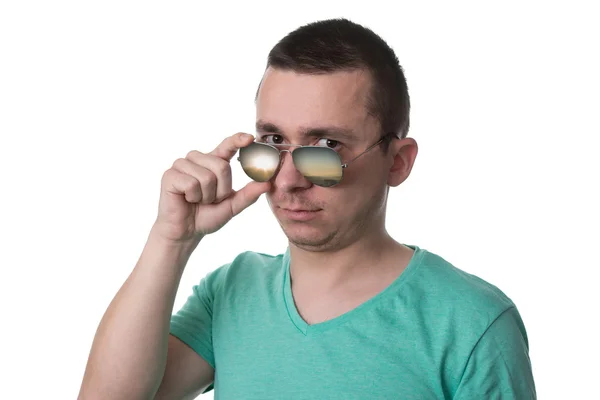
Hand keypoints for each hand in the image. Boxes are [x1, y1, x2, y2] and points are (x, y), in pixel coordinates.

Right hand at [154, 132, 269, 242]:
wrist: (186, 232)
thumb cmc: (207, 216)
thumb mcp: (232, 206)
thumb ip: (248, 194)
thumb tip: (267, 183)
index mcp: (213, 162)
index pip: (227, 146)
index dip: (238, 140)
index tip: (250, 138)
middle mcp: (197, 159)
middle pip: (222, 167)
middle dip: (221, 190)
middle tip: (210, 199)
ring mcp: (182, 165)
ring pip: (207, 176)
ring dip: (207, 196)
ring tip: (197, 199)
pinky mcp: (170, 175)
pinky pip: (191, 184)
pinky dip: (193, 197)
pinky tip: (186, 199)